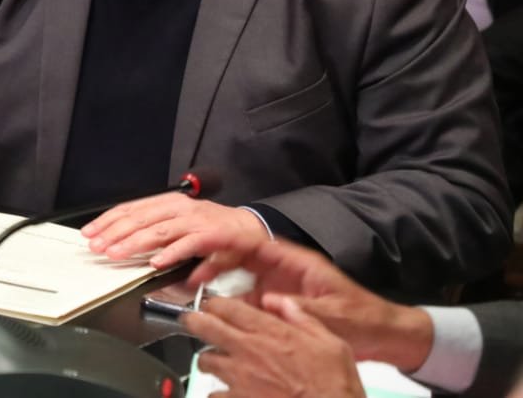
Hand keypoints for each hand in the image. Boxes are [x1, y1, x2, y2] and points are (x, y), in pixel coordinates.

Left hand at [81, 194, 266, 268]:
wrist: (249, 229)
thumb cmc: (211, 228)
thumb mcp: (177, 225)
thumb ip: (153, 233)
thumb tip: (122, 246)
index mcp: (168, 203)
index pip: (131, 209)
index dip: (108, 221)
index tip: (90, 232)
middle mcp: (178, 208)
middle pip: (139, 219)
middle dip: (115, 233)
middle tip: (97, 246)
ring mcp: (195, 221)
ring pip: (158, 231)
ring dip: (135, 244)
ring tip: (117, 254)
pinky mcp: (211, 236)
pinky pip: (187, 245)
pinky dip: (171, 254)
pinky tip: (156, 263)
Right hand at [186, 237, 433, 371]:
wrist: (384, 337)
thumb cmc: (364, 320)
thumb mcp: (335, 315)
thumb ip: (301, 308)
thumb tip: (268, 303)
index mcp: (298, 262)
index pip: (256, 242)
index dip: (228, 239)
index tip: (204, 242)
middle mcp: (284, 269)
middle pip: (240, 254)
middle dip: (214, 259)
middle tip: (191, 272)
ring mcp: (279, 286)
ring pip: (239, 275)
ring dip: (217, 279)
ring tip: (195, 290)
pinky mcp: (278, 304)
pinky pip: (246, 298)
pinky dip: (228, 302)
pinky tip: (216, 312)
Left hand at [187, 294, 365, 397]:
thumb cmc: (335, 387)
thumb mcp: (332, 344)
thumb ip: (304, 318)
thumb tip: (282, 302)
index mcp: (270, 333)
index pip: (226, 306)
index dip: (213, 303)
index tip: (213, 305)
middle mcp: (249, 352)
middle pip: (202, 326)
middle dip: (194, 321)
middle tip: (195, 322)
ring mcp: (239, 378)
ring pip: (204, 360)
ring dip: (209, 360)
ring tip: (219, 363)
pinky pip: (213, 394)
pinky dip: (218, 393)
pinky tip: (229, 393)